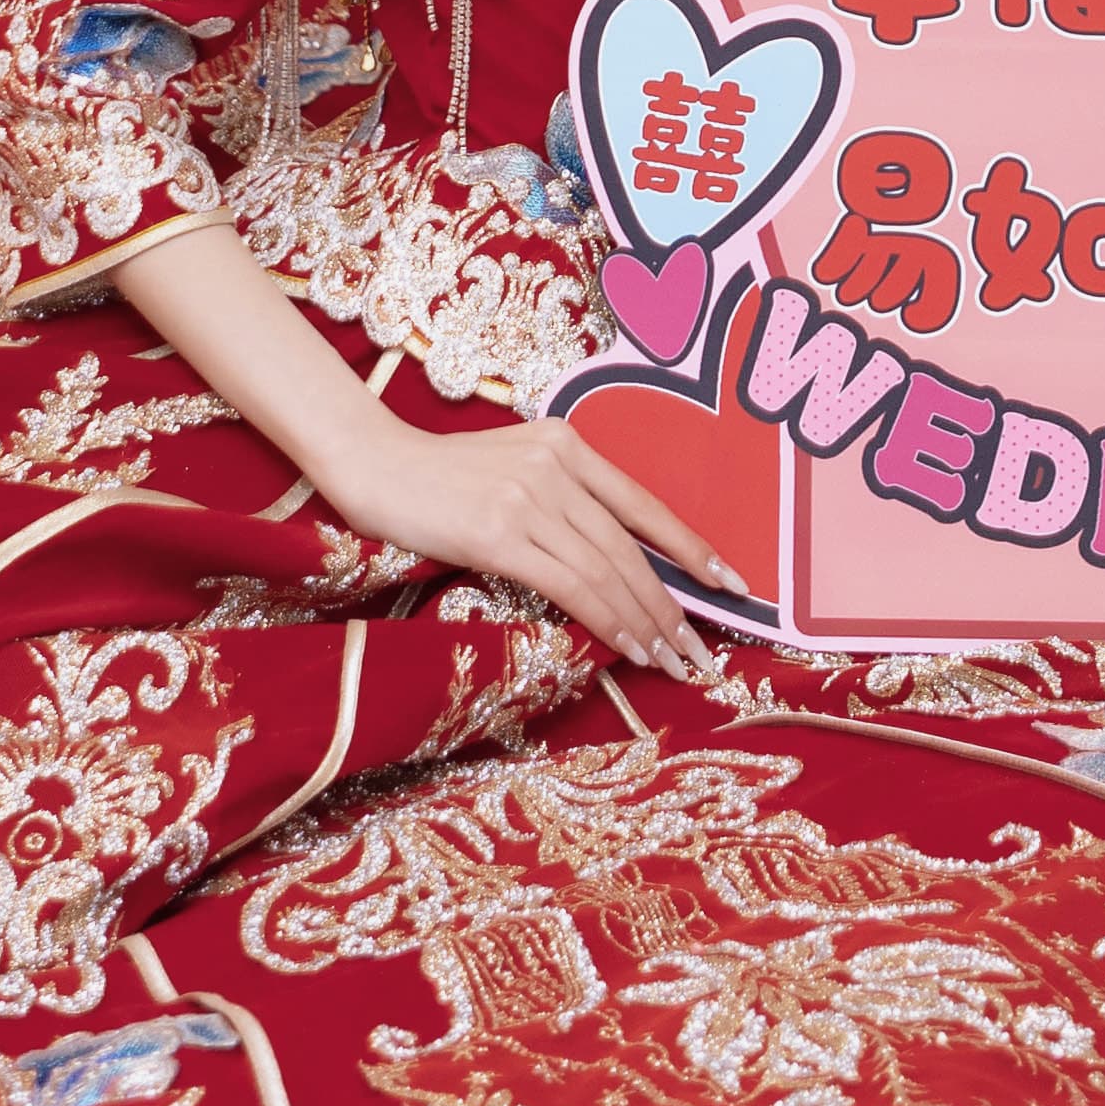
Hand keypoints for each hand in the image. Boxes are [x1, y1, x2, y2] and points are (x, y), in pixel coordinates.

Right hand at [326, 411, 739, 675]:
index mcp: (566, 444)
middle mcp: (557, 466)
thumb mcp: (513, 468)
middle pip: (631, 548)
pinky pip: (570, 586)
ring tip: (671, 662)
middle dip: (673, 606)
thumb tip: (610, 563)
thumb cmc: (439, 477)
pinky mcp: (498, 535)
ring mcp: (529, 499)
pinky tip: (627, 647)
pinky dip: (607, 620)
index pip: (645, 505)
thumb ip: (561, 498)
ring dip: (646, 624)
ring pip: (607, 571)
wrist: (373, 464)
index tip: (731, 583)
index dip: (691, 548)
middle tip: (700, 651)